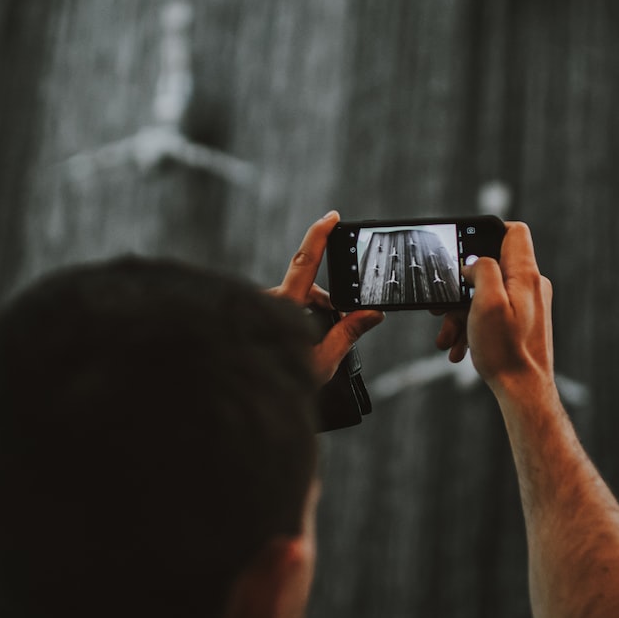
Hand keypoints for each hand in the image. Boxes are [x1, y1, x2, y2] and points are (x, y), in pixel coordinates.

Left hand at [269, 211, 384, 384]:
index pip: (304, 262)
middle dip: (327, 303)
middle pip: (306, 288)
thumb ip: (347, 333)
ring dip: (311, 315)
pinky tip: (301, 344)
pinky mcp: (253, 316)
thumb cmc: (279, 384)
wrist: (245, 400)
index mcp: (283, 307)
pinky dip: (296, 320)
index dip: (319, 235)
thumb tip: (373, 313)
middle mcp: (267, 301)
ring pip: (295, 301)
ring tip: (317, 345)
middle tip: (342, 327)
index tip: (331, 217)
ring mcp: (258, 308)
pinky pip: (282, 309)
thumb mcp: (321, 361)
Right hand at [435, 222, 553, 388]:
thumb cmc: (506, 350)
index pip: (514, 232)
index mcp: (525, 275)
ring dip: (462, 313)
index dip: (487, 233)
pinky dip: (474, 326)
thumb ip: (482, 270)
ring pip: (487, 295)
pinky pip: (493, 314)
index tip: (464, 249)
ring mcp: (528, 306)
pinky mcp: (523, 323)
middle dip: (462, 287)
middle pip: (491, 268)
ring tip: (449, 336)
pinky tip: (460, 346)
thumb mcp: (487, 302)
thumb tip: (473, 263)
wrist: (523, 391)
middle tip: (444, 306)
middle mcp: (530, 287)